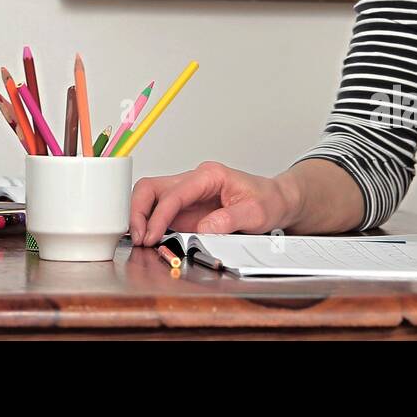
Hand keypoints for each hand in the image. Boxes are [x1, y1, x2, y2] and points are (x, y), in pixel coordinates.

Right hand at [129, 161, 296, 245]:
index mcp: (208, 176)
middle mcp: (194, 182)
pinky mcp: (187, 210)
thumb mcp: (256, 212)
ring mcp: (188, 196)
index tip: (152, 235)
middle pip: (152, 187)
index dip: (159, 215)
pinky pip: (160, 213)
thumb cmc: (268, 200)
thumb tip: (202, 230)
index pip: (174, 193)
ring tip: (141, 240)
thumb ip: (229, 220)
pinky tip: (150, 239)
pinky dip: (150, 224)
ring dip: (141, 217)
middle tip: (138, 237)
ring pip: (151, 197)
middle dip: (139, 211)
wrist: (277, 201)